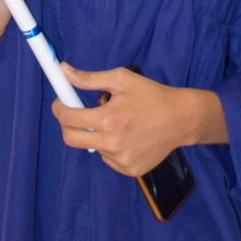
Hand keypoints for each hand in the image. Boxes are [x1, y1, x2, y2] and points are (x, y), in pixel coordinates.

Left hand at [51, 63, 226, 175]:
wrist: (181, 118)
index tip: (61, 103)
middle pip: (71, 139)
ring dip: (95, 135)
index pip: (67, 118)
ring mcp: (121, 159)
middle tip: (78, 114)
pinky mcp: (130, 170)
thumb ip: (89, 78)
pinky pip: (108, 158)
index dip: (59, 108)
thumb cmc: (152, 95)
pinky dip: (111, 147)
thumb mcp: (121, 79)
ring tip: (116, 122)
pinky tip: (127, 136)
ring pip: (92, 147)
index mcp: (109, 119)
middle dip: (68, 125)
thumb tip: (64, 71)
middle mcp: (112, 143)